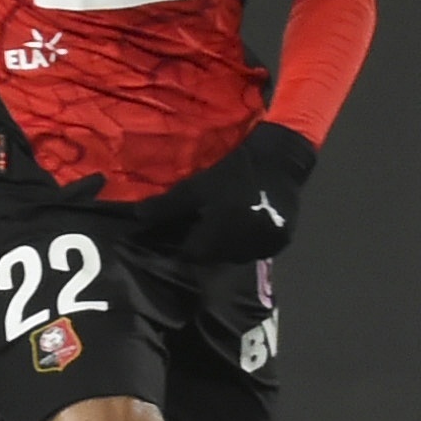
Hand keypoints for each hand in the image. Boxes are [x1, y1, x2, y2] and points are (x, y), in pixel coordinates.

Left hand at [157, 122, 315, 262]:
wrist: (278, 161)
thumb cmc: (233, 172)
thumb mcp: (197, 187)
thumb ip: (167, 206)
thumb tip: (138, 217)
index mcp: (220, 233)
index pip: (193, 255)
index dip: (187, 243)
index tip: (188, 229)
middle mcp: (244, 246)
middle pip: (216, 259)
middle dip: (208, 245)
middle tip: (209, 223)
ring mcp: (266, 247)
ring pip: (238, 258)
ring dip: (230, 247)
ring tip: (229, 223)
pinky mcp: (282, 243)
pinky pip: (259, 251)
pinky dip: (251, 243)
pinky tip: (249, 224)